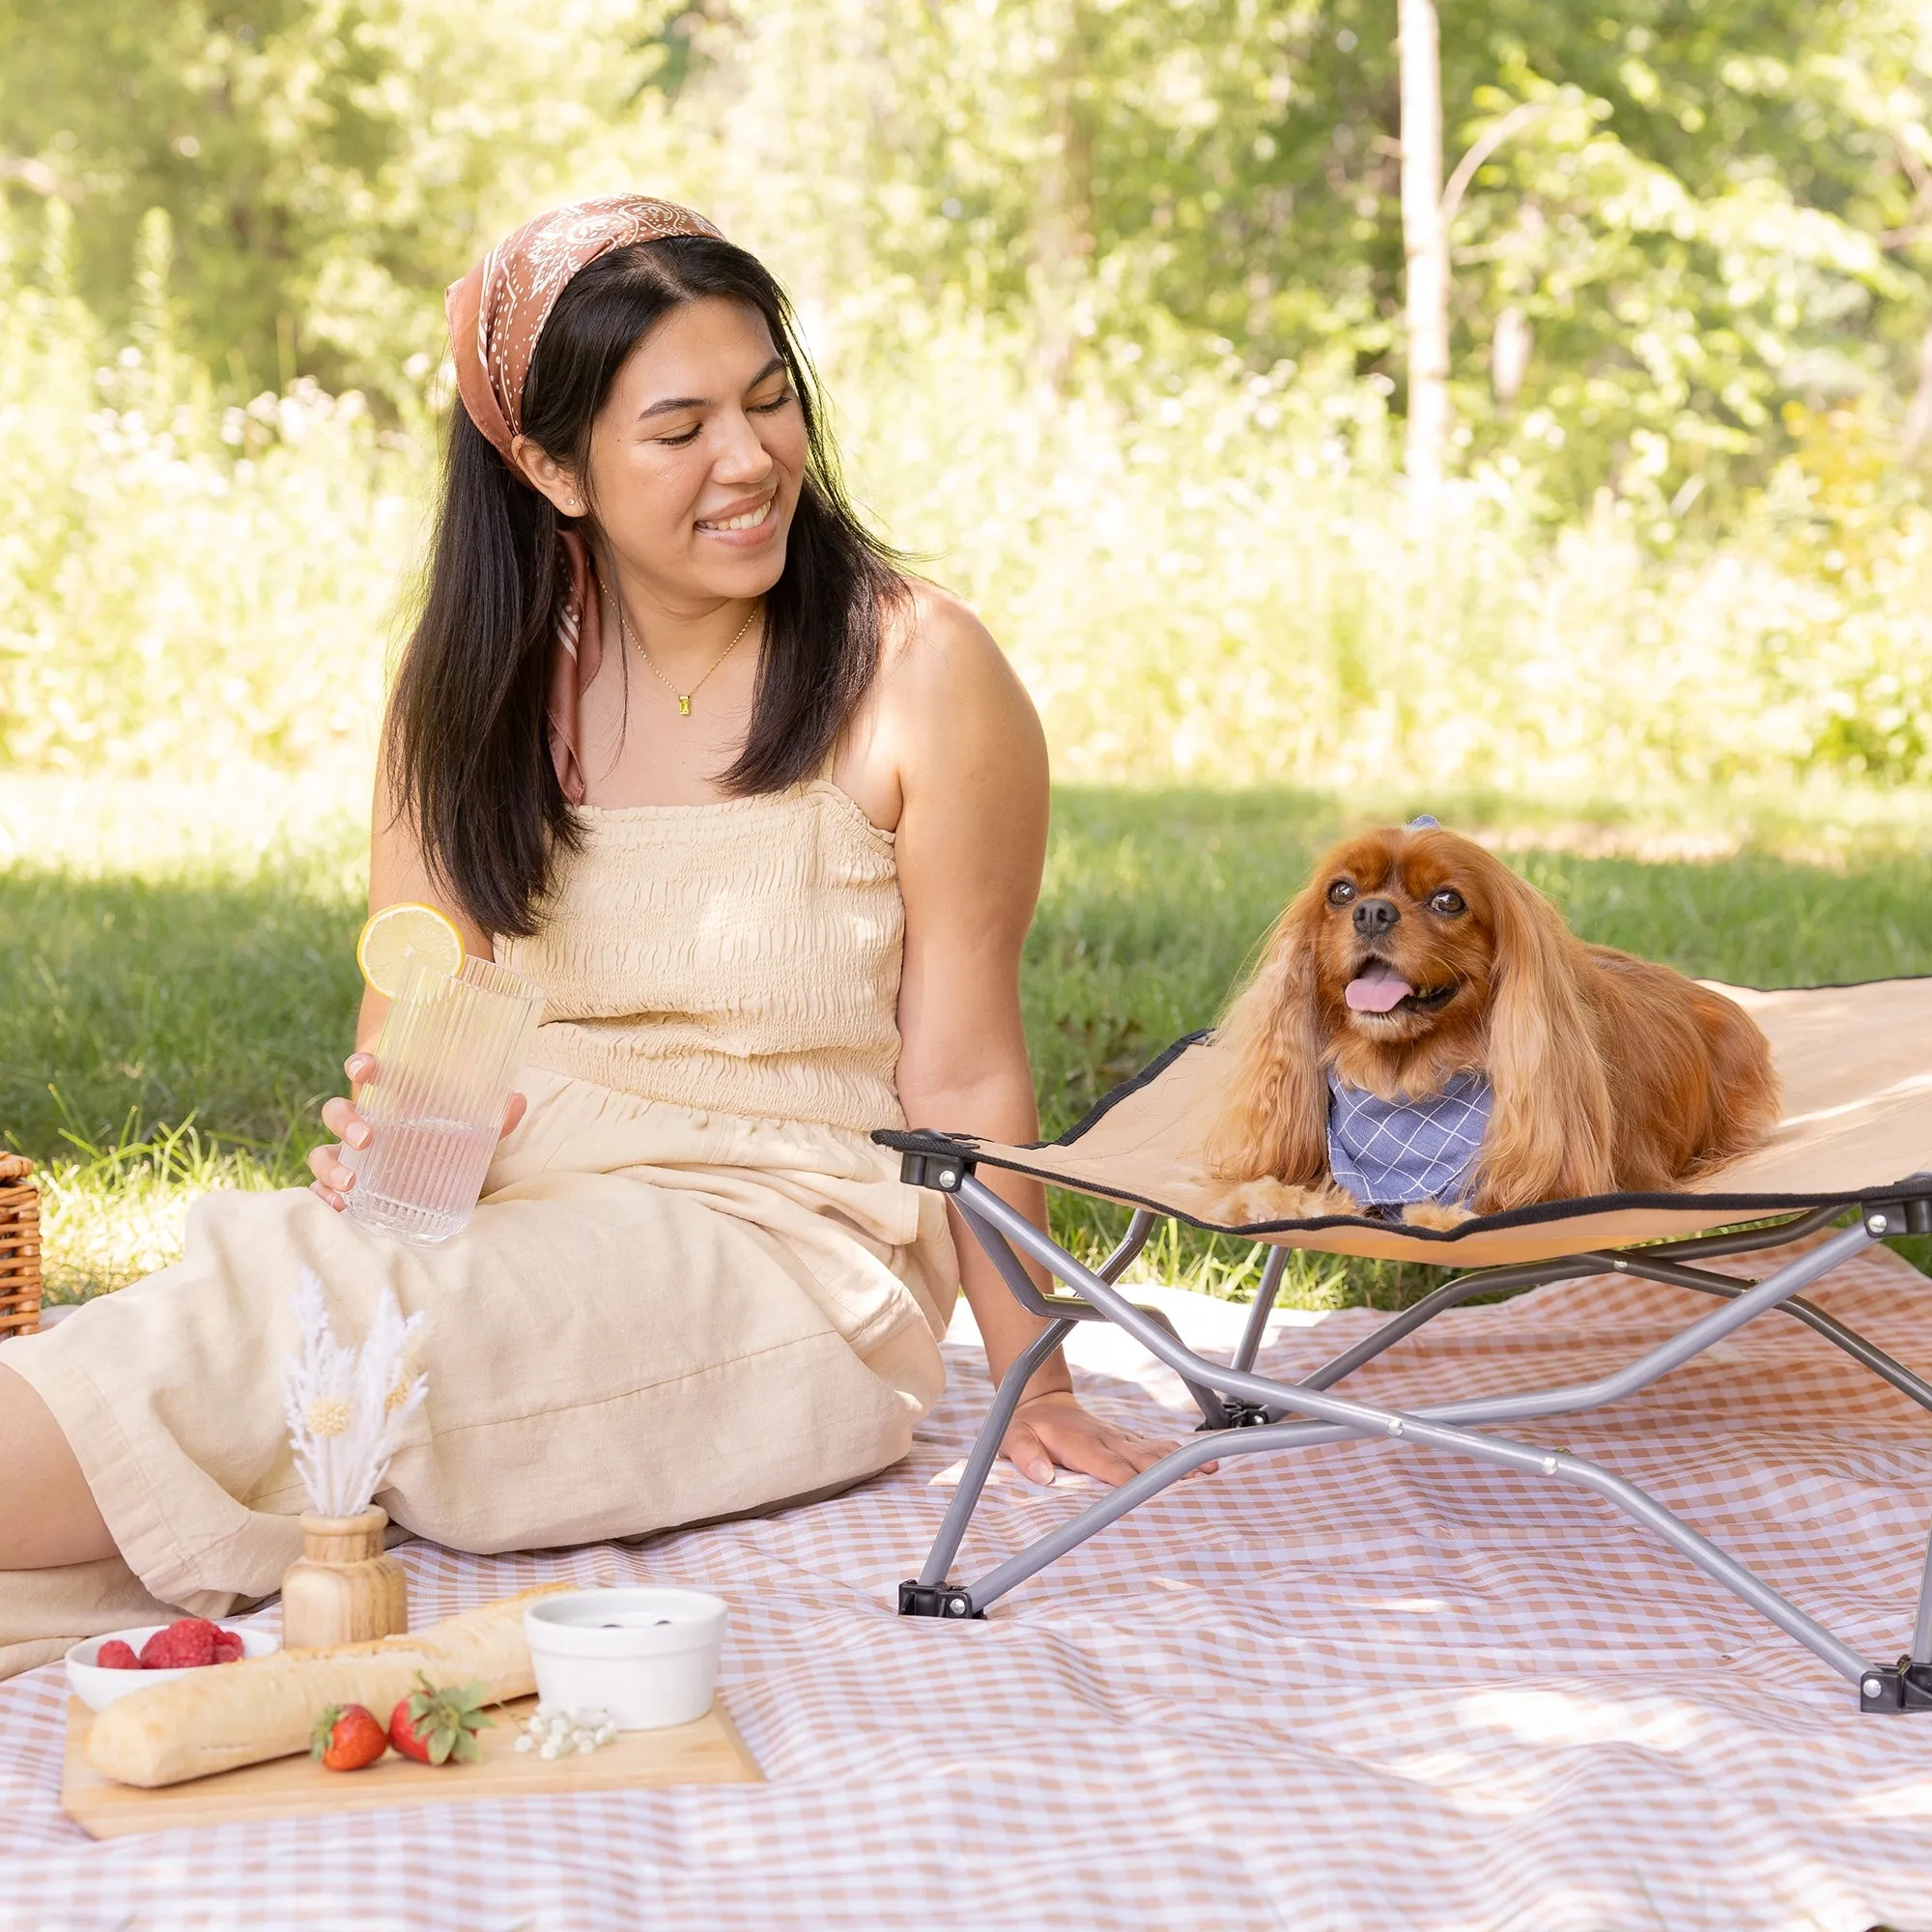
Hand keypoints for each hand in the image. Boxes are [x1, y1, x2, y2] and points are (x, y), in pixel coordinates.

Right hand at [307, 1052, 528, 1211]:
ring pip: (322, 1153)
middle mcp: (362, 1122)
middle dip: (346, 1122)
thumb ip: (494, 1115)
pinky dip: (321, 1198)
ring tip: (351, 1186)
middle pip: (337, 1112)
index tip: (363, 1067)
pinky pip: (321, 1189)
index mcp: (388, 1096)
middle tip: (368, 1139)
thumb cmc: (447, 1133)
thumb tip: (516, 1101)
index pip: (366, 1070)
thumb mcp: (471, 1124)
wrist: (435, 1167)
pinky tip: (335, 1208)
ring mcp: (349, 1155)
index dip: (361, 1064)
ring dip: (330, 1167)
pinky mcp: (347, 1184)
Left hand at [999, 1389, 1216, 1487]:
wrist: (1042, 1403)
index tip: (1146, 1495)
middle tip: (1196, 1482)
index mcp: (1081, 1444)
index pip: (1108, 1464)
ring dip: (1181, 1462)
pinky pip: (1156, 1446)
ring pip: (1154, 1450)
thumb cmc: (1027, 1429)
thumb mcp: (1013, 1440)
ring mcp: (1120, 1437)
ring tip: (1210, 1470)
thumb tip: (1040, 1474)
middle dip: (1167, 1471)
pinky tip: (1203, 1464)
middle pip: (1141, 1458)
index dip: (1126, 1479)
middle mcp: (1107, 1438)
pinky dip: (1178, 1455)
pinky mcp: (1128, 1439)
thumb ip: (1025, 1455)